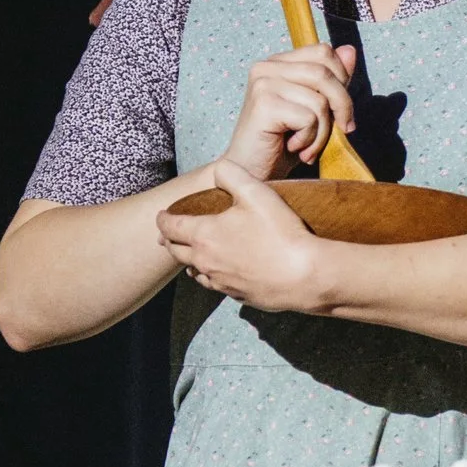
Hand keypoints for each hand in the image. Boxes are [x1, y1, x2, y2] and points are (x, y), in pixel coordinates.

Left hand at [155, 162, 335, 313]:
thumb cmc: (280, 233)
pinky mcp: (236, 296)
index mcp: (204, 234)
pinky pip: (214, 285)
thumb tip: (217, 170)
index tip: (162, 215)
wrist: (305, 275)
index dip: (162, 218)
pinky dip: (210, 276)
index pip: (169, 226)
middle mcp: (205, 260)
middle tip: (170, 234)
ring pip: (193, 272)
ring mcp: (220, 281)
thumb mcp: (255, 192)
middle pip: (175, 251)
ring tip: (192, 253)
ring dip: (189, 260)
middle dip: (170, 240)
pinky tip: (219, 272)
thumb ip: (230, 174)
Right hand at [222, 44, 357, 178]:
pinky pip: (309, 118)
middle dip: (341, 106)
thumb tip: (350, 50)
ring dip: (323, 131)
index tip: (341, 112)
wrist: (250, 175)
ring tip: (308, 146)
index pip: (323, 52)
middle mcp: (266, 67)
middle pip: (325, 72)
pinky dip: (310, 140)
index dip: (342, 80)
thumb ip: (331, 81)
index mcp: (278, 63)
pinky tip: (294, 149)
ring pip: (320, 99)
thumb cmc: (282, 145)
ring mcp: (263, 83)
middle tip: (339, 131)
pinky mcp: (263, 104)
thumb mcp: (315, 110)